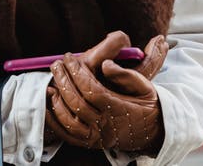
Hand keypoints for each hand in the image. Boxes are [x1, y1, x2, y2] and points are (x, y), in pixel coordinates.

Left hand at [44, 33, 168, 154]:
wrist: (153, 131)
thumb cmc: (146, 104)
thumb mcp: (144, 86)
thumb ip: (125, 75)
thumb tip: (105, 64)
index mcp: (119, 108)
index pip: (92, 90)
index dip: (78, 72)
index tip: (69, 58)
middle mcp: (107, 125)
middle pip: (77, 103)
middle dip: (64, 81)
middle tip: (56, 64)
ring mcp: (98, 137)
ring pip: (70, 122)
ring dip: (57, 102)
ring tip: (52, 84)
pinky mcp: (91, 143)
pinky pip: (68, 136)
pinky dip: (55, 122)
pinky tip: (49, 106)